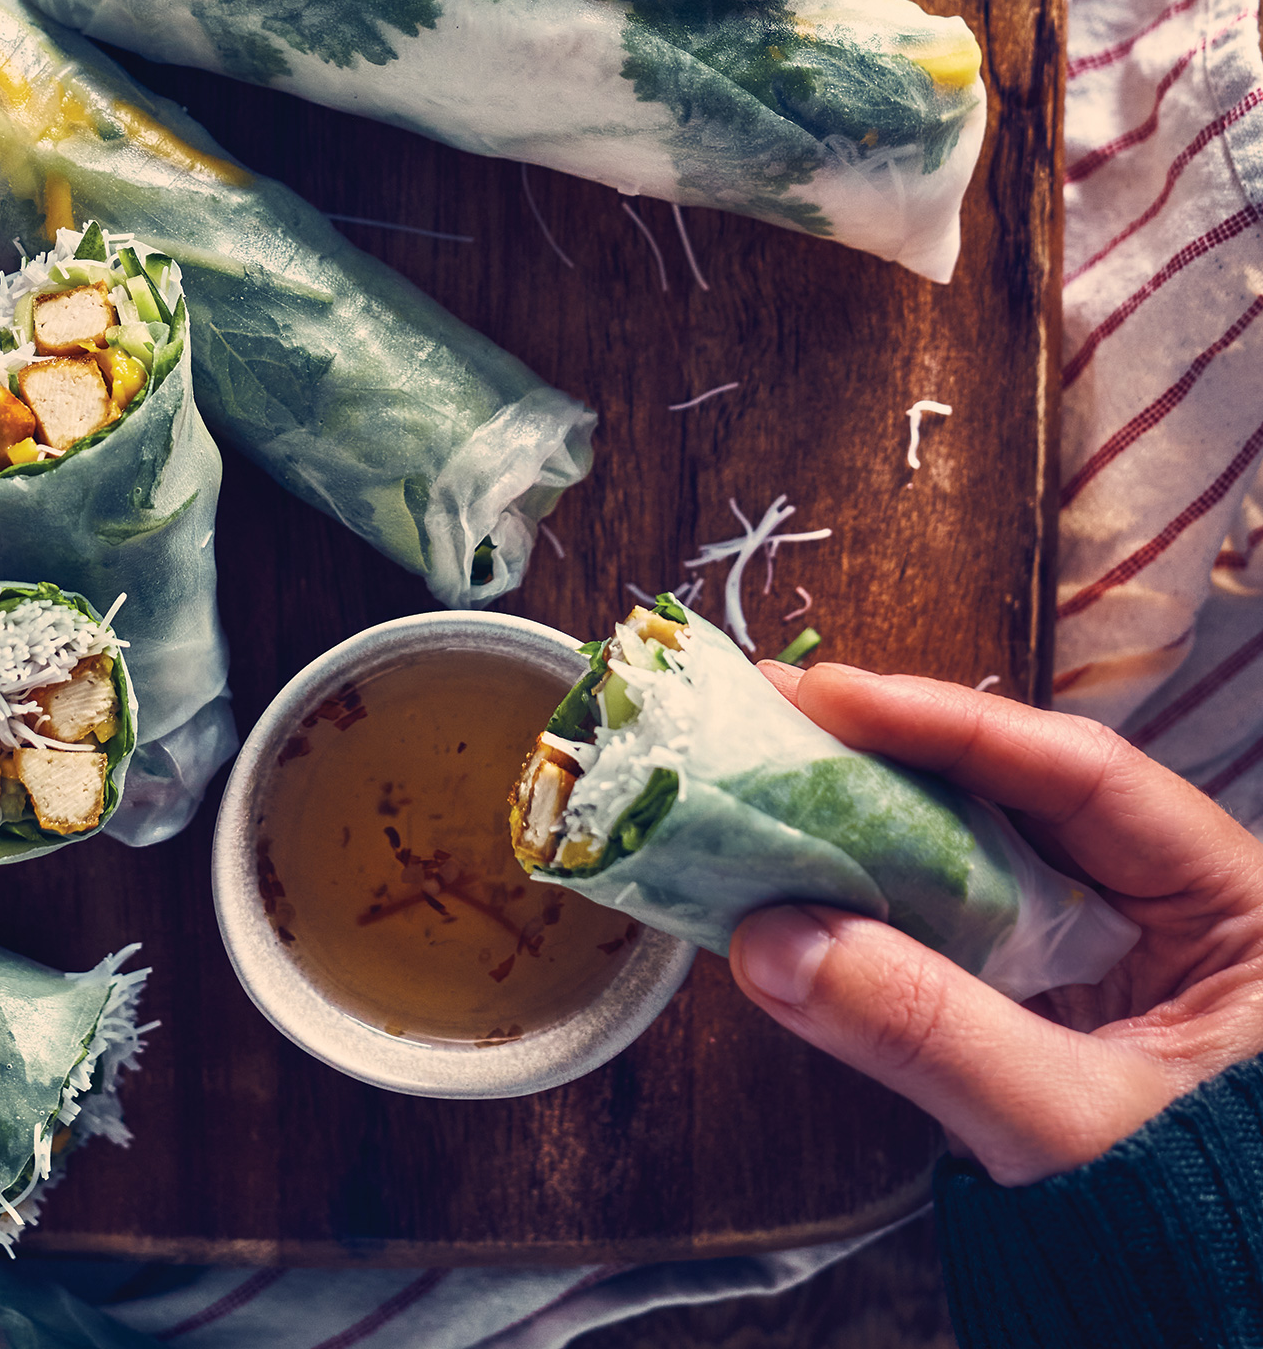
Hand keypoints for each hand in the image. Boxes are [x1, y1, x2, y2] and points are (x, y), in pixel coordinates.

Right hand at [729, 663, 1262, 1184]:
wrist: (1221, 1327)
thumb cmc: (1200, 1220)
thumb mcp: (1074, 1124)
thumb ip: (933, 1032)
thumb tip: (771, 941)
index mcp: (1232, 900)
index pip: (1084, 772)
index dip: (953, 725)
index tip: (834, 694)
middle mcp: (1172, 900)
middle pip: (1019, 794)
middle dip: (894, 755)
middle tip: (773, 708)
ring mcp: (1106, 948)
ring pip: (979, 852)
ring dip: (872, 822)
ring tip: (764, 772)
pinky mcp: (1050, 998)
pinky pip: (959, 923)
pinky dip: (880, 901)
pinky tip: (800, 875)